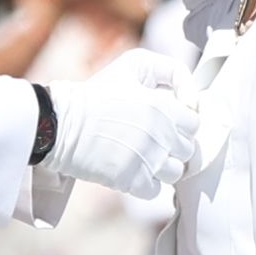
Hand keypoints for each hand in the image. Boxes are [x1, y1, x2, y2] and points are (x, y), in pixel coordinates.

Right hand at [46, 49, 192, 200]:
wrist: (61, 123)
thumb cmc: (98, 91)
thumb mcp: (135, 63)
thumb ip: (172, 71)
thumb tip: (191, 98)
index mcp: (165, 108)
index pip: (194, 125)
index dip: (181, 124)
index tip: (165, 122)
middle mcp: (161, 136)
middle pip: (187, 151)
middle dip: (173, 145)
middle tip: (152, 139)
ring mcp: (148, 161)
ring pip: (175, 173)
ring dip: (162, 167)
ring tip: (144, 156)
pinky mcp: (131, 181)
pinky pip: (154, 190)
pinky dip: (146, 184)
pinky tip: (133, 169)